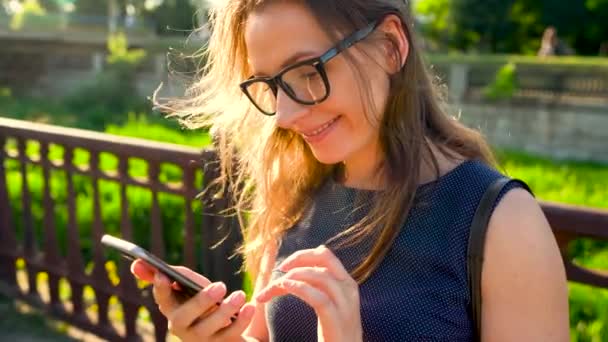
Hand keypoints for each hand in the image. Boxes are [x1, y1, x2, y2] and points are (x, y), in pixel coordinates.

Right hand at [130, 259, 255, 341]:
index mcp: (171, 309)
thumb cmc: (204, 303)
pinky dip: (242, 320)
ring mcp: (200, 339)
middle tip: (220, 286)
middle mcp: (181, 327)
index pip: (161, 299)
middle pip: (185, 317)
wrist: (226, 331)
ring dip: (226, 311)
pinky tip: (251, 307)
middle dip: (201, 301)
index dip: (160, 288)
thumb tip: (137, 262)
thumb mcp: (190, 287)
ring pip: (210, 328)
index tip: (163, 275)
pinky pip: (230, 335)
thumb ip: (171, 275)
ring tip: (240, 295)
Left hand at [254, 245, 362, 341]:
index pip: (325, 255)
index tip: (284, 266)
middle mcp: (349, 289)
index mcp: (346, 284)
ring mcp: (345, 305)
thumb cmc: (334, 335)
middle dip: (299, 258)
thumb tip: (303, 268)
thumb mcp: (331, 306)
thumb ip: (321, 287)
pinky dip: (300, 289)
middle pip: (325, 257)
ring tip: (276, 285)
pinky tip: (285, 288)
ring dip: (294, 276)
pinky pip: (319, 298)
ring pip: (320, 276)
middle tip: (280, 268)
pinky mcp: (337, 321)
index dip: (303, 255)